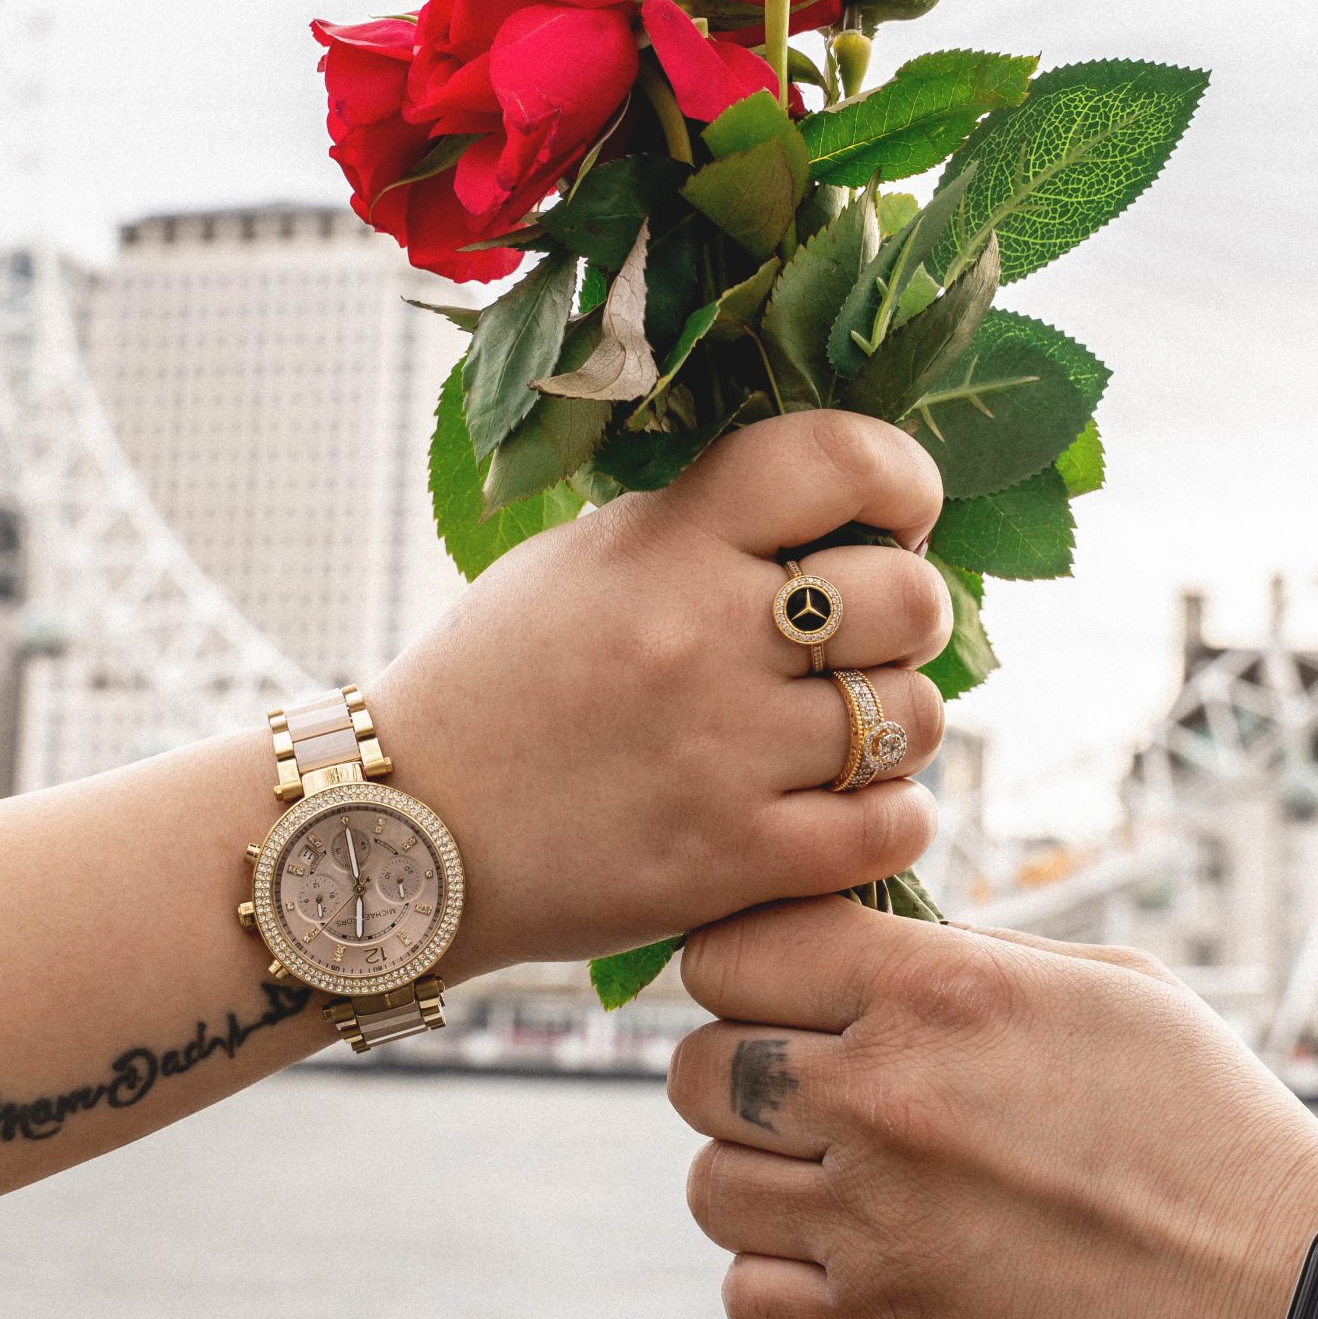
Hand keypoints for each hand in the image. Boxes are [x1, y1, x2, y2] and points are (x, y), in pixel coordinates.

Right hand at [368, 413, 952, 981]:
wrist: (403, 828)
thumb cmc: (499, 681)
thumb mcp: (584, 558)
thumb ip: (704, 525)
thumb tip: (843, 512)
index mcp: (665, 540)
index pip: (838, 459)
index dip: (900, 478)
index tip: (896, 515)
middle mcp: (703, 636)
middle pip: (909, 598)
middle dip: (908, 615)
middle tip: (867, 639)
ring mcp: (723, 752)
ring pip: (914, 717)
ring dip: (897, 723)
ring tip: (842, 731)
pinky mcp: (732, 859)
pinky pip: (890, 826)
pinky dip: (890, 814)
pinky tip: (848, 806)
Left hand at [668, 899, 1317, 1318]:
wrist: (1308, 1318)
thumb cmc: (1224, 1136)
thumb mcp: (1116, 992)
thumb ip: (977, 955)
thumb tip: (880, 936)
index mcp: (941, 991)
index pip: (736, 948)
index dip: (747, 968)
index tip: (782, 995)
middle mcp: (886, 1098)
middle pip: (700, 1067)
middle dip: (742, 1078)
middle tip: (808, 1104)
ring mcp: (876, 1228)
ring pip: (710, 1187)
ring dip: (761, 1189)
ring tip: (838, 1198)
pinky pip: (750, 1304)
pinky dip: (782, 1295)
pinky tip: (853, 1281)